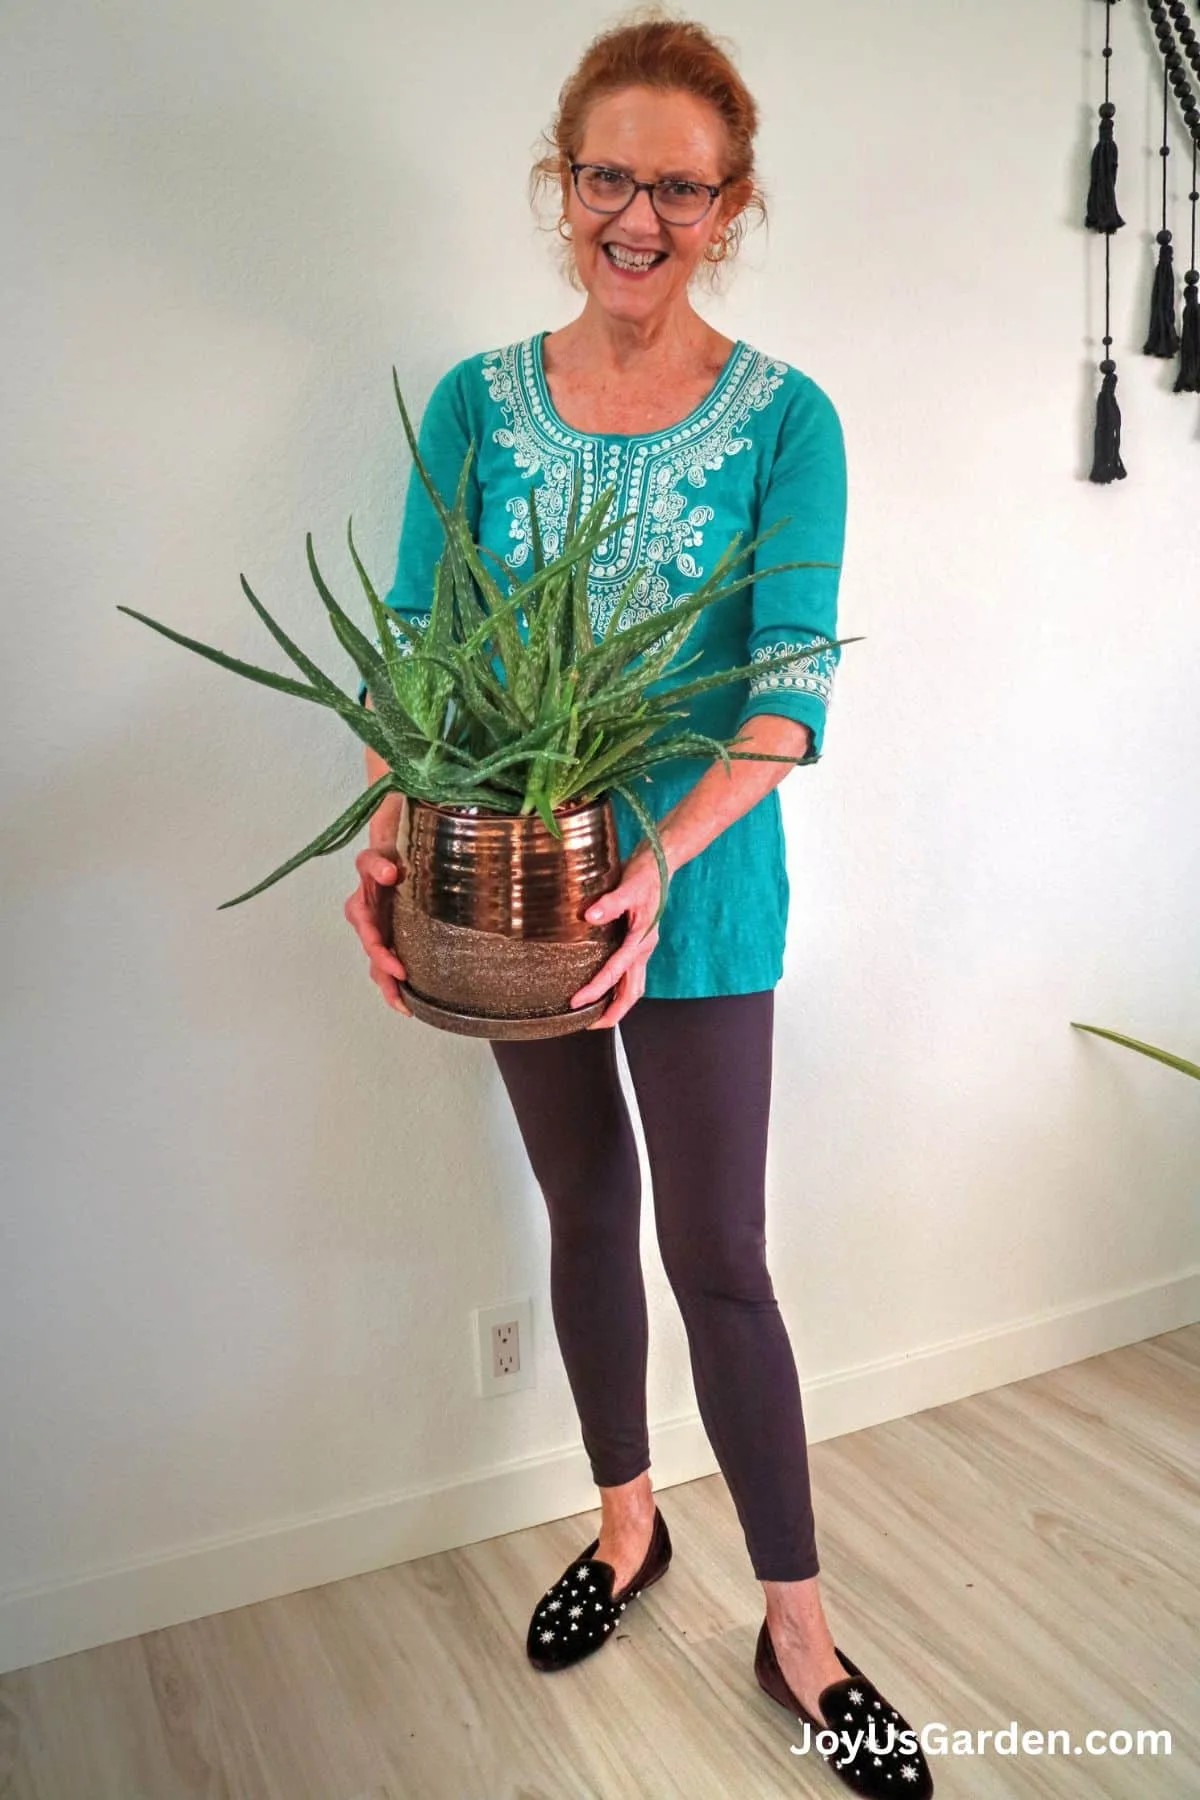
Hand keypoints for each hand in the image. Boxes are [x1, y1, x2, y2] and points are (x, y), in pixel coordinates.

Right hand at [345, 844, 412, 1016]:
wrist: (394, 858)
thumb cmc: (386, 856)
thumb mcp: (377, 854)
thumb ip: (378, 863)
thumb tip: (390, 873)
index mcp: (361, 906)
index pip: (367, 930)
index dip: (381, 951)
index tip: (400, 969)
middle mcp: (367, 925)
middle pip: (372, 954)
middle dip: (385, 974)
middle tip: (402, 991)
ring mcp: (379, 936)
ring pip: (378, 967)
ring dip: (389, 988)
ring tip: (404, 1008)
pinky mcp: (390, 942)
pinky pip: (389, 968)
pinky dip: (396, 986)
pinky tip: (410, 1004)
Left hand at [569, 847, 663, 1028]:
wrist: (659, 864)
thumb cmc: (645, 874)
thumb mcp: (629, 885)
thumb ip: (611, 902)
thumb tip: (589, 915)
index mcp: (642, 939)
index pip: (617, 972)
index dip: (596, 989)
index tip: (576, 1003)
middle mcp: (644, 948)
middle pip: (632, 992)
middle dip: (613, 1012)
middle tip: (588, 1025)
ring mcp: (642, 948)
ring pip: (633, 986)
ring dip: (617, 1004)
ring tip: (595, 1016)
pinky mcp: (638, 943)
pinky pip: (629, 974)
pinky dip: (617, 987)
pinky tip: (603, 989)